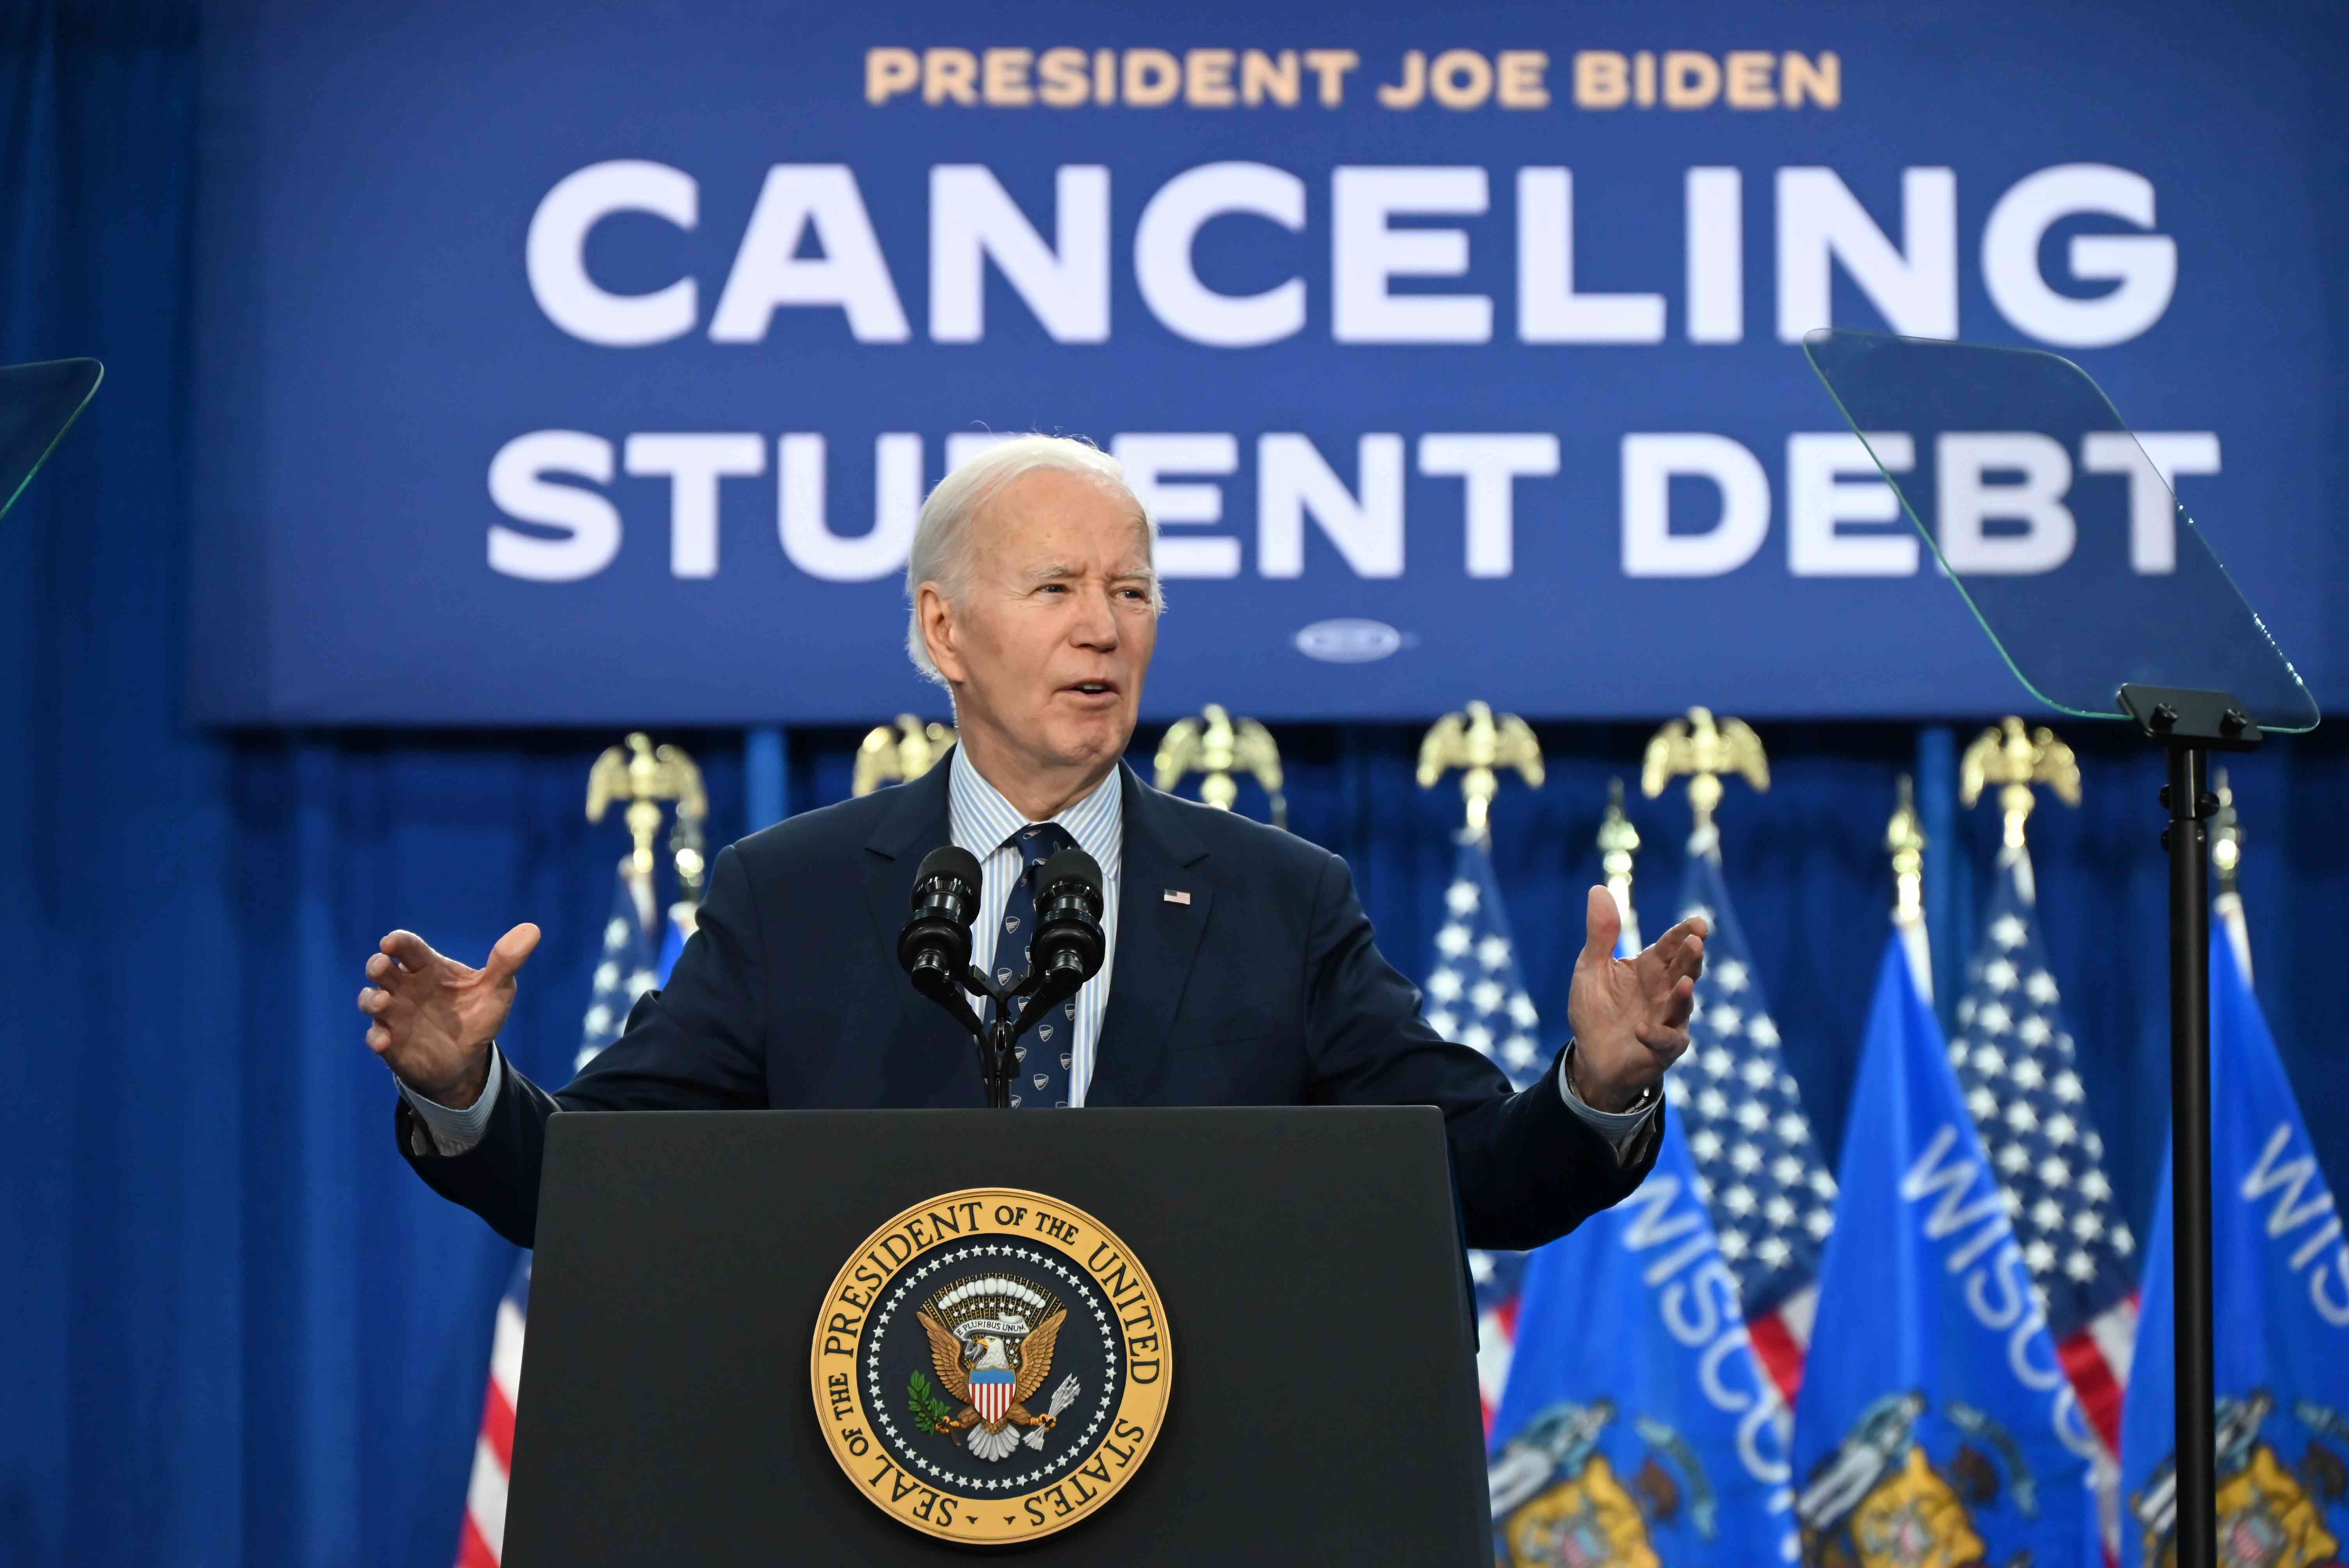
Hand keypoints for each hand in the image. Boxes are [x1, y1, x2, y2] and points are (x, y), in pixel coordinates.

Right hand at [357, 924, 539, 1106]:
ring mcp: (394, 1014)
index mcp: (428, 968)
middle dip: (377, 965)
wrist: (468, 1057)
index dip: (398, 942)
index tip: (392, 942)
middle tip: (382, 965)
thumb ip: (508, 962)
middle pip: (381, 969)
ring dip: (372, 999)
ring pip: (370, 1000)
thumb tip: (532, 929)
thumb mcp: (497, 990)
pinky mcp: (390, 1041)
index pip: (409, 948)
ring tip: (384, 1002)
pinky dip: (377, 1038)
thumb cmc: (477, 1015)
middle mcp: (406, 987)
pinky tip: (385, 1043)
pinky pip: (375, 1037)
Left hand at [1565, 887, 1707, 1111]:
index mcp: (1650, 968)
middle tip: (1697, 941)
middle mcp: (1664, 991)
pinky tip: (1640, 1028)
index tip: (1697, 923)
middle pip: (1683, 970)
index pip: (1671, 946)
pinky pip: (1665, 1041)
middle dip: (1691, 957)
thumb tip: (1598, 888)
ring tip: (1684, 982)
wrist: (1592, 1056)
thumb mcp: (1591, 968)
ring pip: (1681, 1005)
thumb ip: (1600, 934)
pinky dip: (1656, 1035)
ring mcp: (1668, 1020)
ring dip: (1683, 995)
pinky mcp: (1663, 1049)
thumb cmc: (1596, 1009)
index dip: (1683, 934)